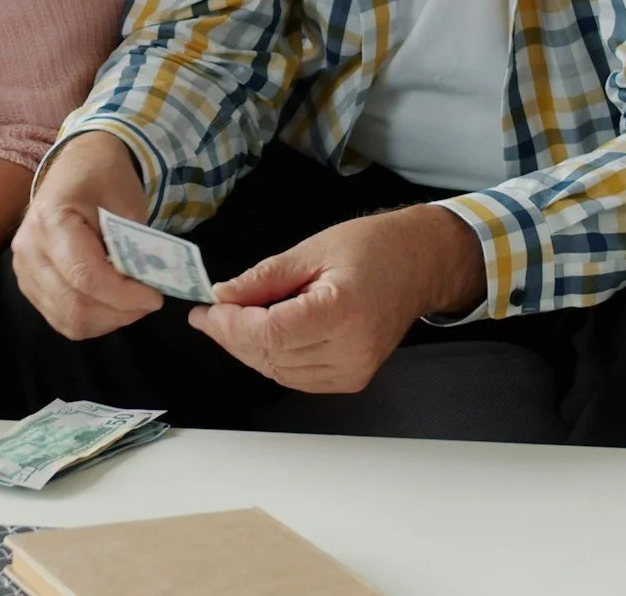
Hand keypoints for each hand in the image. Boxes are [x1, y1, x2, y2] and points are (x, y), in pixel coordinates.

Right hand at [12, 133, 165, 340]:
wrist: (76, 166)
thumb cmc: (104, 177)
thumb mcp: (127, 201)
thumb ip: (136, 245)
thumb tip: (149, 285)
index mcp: (51, 221)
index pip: (85, 276)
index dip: (124, 295)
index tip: (155, 297)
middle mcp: (29, 250)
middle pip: (75, 305)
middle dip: (120, 312)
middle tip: (149, 301)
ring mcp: (24, 270)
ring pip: (68, 319)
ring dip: (108, 319)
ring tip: (133, 303)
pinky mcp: (29, 285)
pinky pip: (61, 319)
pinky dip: (92, 320)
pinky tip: (112, 305)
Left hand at [188, 205, 484, 393]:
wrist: (419, 264)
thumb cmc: (372, 248)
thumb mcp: (312, 250)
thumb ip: (264, 277)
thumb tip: (222, 296)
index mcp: (342, 312)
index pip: (270, 333)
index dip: (230, 326)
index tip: (205, 310)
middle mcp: (351, 350)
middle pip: (271, 357)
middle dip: (232, 337)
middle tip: (208, 315)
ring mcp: (354, 370)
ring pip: (280, 372)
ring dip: (248, 350)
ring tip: (228, 323)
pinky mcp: (353, 378)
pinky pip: (298, 378)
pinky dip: (272, 360)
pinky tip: (258, 337)